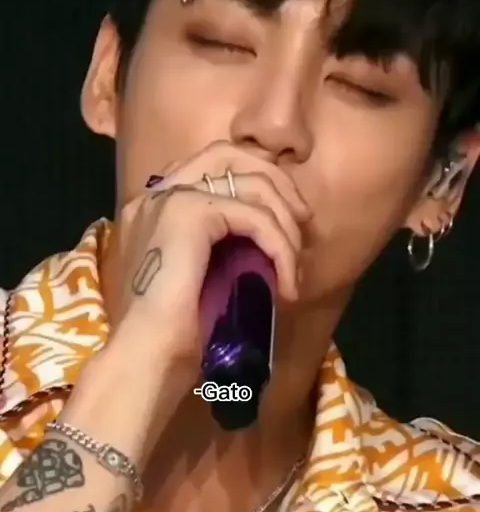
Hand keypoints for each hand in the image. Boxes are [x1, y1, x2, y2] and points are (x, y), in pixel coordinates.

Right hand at [110, 141, 310, 382]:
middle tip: (303, 223)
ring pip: (251, 183)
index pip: (210, 164)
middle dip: (277, 183)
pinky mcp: (189, 212)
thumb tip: (273, 237)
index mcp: (154, 206)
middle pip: (230, 153)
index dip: (256, 179)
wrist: (148, 358)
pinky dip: (281, 248)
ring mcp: (170, 198)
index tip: (286, 218)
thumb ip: (224, 246)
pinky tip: (286, 284)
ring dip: (286, 225)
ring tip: (296, 269)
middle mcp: (157, 192)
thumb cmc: (173, 335)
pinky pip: (254, 216)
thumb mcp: (205, 276)